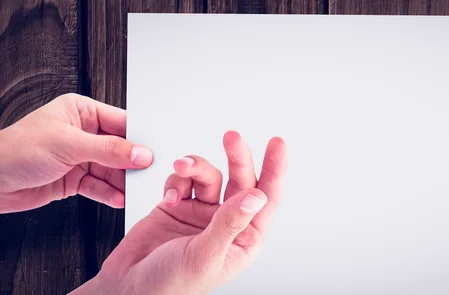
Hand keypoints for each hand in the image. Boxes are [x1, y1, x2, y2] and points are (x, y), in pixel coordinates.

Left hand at [0, 93, 153, 212]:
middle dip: (133, 163)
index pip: (121, 123)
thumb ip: (109, 150)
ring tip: (136, 190)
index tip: (156, 152)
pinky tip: (118, 198)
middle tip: (149, 175)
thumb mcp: (68, 145)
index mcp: (81, 111)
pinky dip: (109, 193)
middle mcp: (83, 132)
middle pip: (120, 148)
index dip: (139, 138)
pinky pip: (99, 186)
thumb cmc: (16, 150)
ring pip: (112, 169)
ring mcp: (79, 157)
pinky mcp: (74, 178)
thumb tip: (141, 153)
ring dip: (123, 182)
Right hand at [71, 131, 287, 294]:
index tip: (277, 144)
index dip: (274, 169)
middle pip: (240, 180)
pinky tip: (169, 196)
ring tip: (182, 167)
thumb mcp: (205, 255)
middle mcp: (225, 223)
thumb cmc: (170, 286)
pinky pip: (183, 179)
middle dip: (237, 157)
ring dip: (196, 167)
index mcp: (243, 239)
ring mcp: (201, 213)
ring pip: (209, 175)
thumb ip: (229, 223)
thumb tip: (256, 197)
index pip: (266, 199)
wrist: (126, 287)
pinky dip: (176, 180)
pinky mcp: (177, 206)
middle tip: (232, 138)